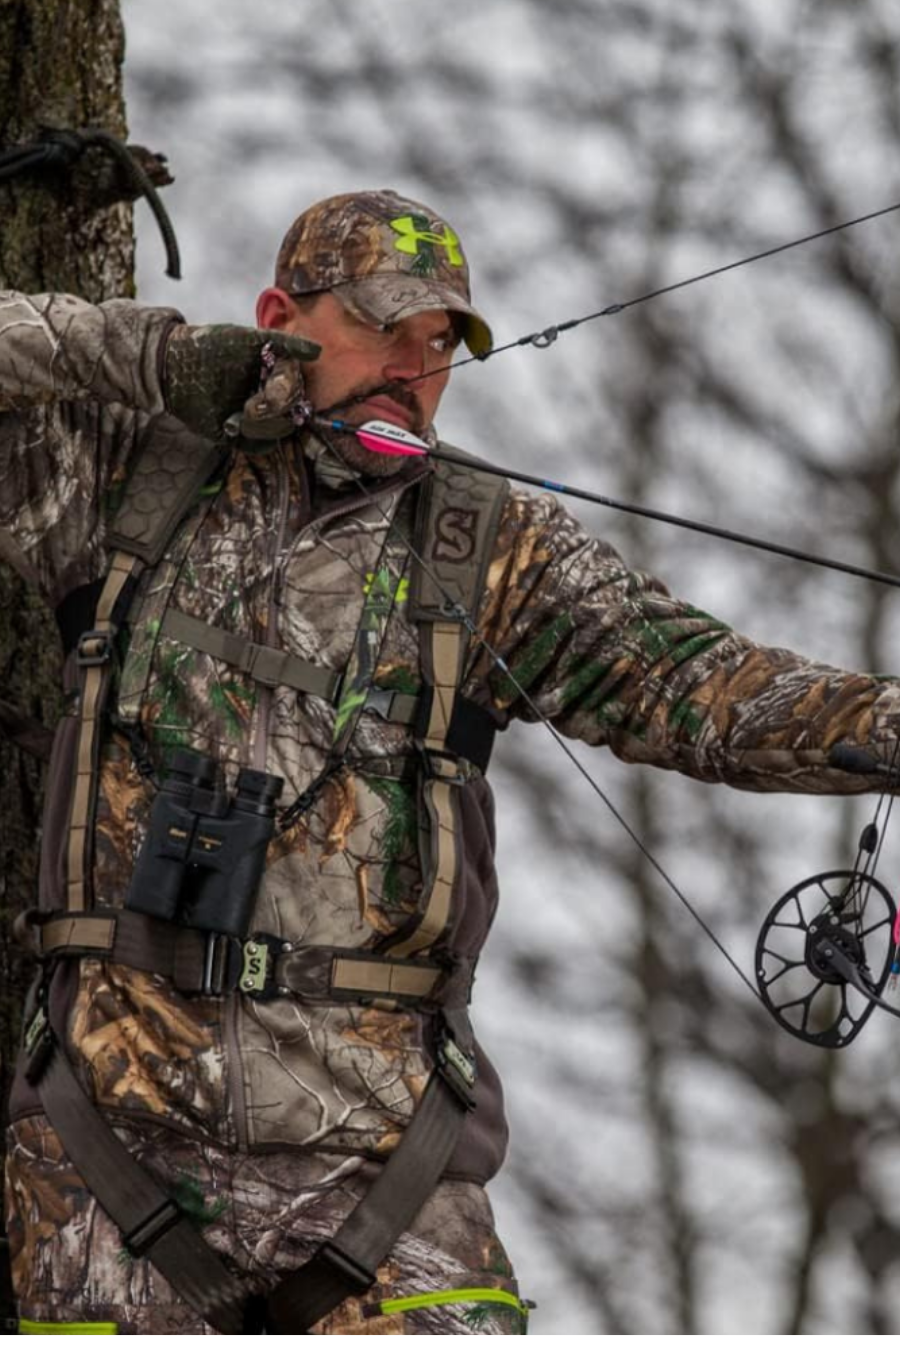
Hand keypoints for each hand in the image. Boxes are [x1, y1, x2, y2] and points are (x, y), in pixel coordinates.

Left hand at [163, 323, 318, 440]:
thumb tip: (317, 351)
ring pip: (279, 431)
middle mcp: (269, 394)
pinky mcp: (241, 434)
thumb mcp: (246, 338)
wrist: (174, 367)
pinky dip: (250, 439)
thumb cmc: (210, 346)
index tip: (270, 390)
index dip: (286, 392)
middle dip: (273, 411)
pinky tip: (230, 425)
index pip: (296, 388)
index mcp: (274, 372)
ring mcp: (256, 416)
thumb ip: (283, 342)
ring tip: (238, 415)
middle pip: (292, 413)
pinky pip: (259, 446)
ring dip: (261, 426)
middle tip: (250, 407)